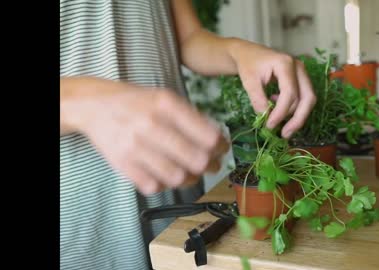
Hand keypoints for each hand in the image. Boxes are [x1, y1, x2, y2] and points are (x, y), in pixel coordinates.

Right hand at [66, 79, 228, 194]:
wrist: (95, 106)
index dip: (221, 147)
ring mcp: (135, 146)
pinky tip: (167, 175)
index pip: (208, 135)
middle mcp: (151, 124)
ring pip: (178, 177)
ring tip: (192, 173)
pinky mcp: (122, 164)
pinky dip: (165, 185)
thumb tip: (217, 141)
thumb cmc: (137, 103)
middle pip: (197, 160)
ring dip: (191, 179)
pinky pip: (154, 186)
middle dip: (211, 166)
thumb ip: (191, 117)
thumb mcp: (165, 98)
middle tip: (211, 165)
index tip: (222, 149)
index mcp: (166, 104)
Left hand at [229, 40, 316, 137]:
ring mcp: (302, 73)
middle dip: (297, 119)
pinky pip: (303, 98)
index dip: (281, 112)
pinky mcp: (301, 79)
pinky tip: (276, 110)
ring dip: (296, 116)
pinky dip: (293, 109)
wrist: (248, 54)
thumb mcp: (249, 82)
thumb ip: (258, 100)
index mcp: (285, 63)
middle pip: (307, 97)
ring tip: (280, 127)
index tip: (269, 126)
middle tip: (285, 135)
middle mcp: (299, 67)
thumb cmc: (248, 64)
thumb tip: (266, 119)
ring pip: (307, 100)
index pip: (290, 93)